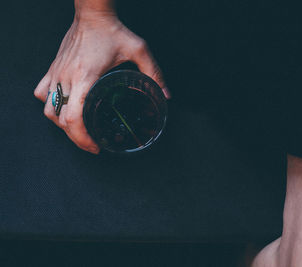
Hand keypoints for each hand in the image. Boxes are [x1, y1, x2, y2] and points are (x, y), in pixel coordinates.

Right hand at [34, 12, 169, 153]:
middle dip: (76, 138)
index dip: (82, 138)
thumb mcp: (139, 50)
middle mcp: (67, 78)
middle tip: (93, 144)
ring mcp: (57, 74)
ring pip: (48, 109)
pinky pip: (42, 93)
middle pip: (61, 120)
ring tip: (78, 130)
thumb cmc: (113, 31)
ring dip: (62, 124)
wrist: (92, 14)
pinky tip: (63, 108)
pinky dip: (50, 105)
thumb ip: (154, 73)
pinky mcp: (53, 69)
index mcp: (86, 78)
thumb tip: (165, 94)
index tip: (96, 146)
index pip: (74, 118)